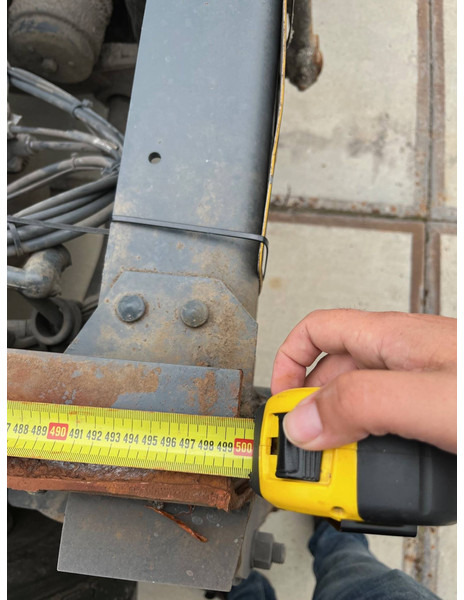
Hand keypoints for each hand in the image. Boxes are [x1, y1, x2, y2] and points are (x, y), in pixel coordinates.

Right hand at [271, 309, 455, 453]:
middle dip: (312, 411)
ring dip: (342, 436)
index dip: (288, 362)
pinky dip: (373, 449)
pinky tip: (379, 468)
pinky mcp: (437, 413)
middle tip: (305, 448)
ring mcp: (423, 385)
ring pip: (361, 405)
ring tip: (340, 468)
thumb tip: (302, 422)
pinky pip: (390, 426)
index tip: (281, 403)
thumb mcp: (427, 398)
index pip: (316, 330)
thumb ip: (360, 404)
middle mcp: (404, 356)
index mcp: (393, 337)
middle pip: (334, 374)